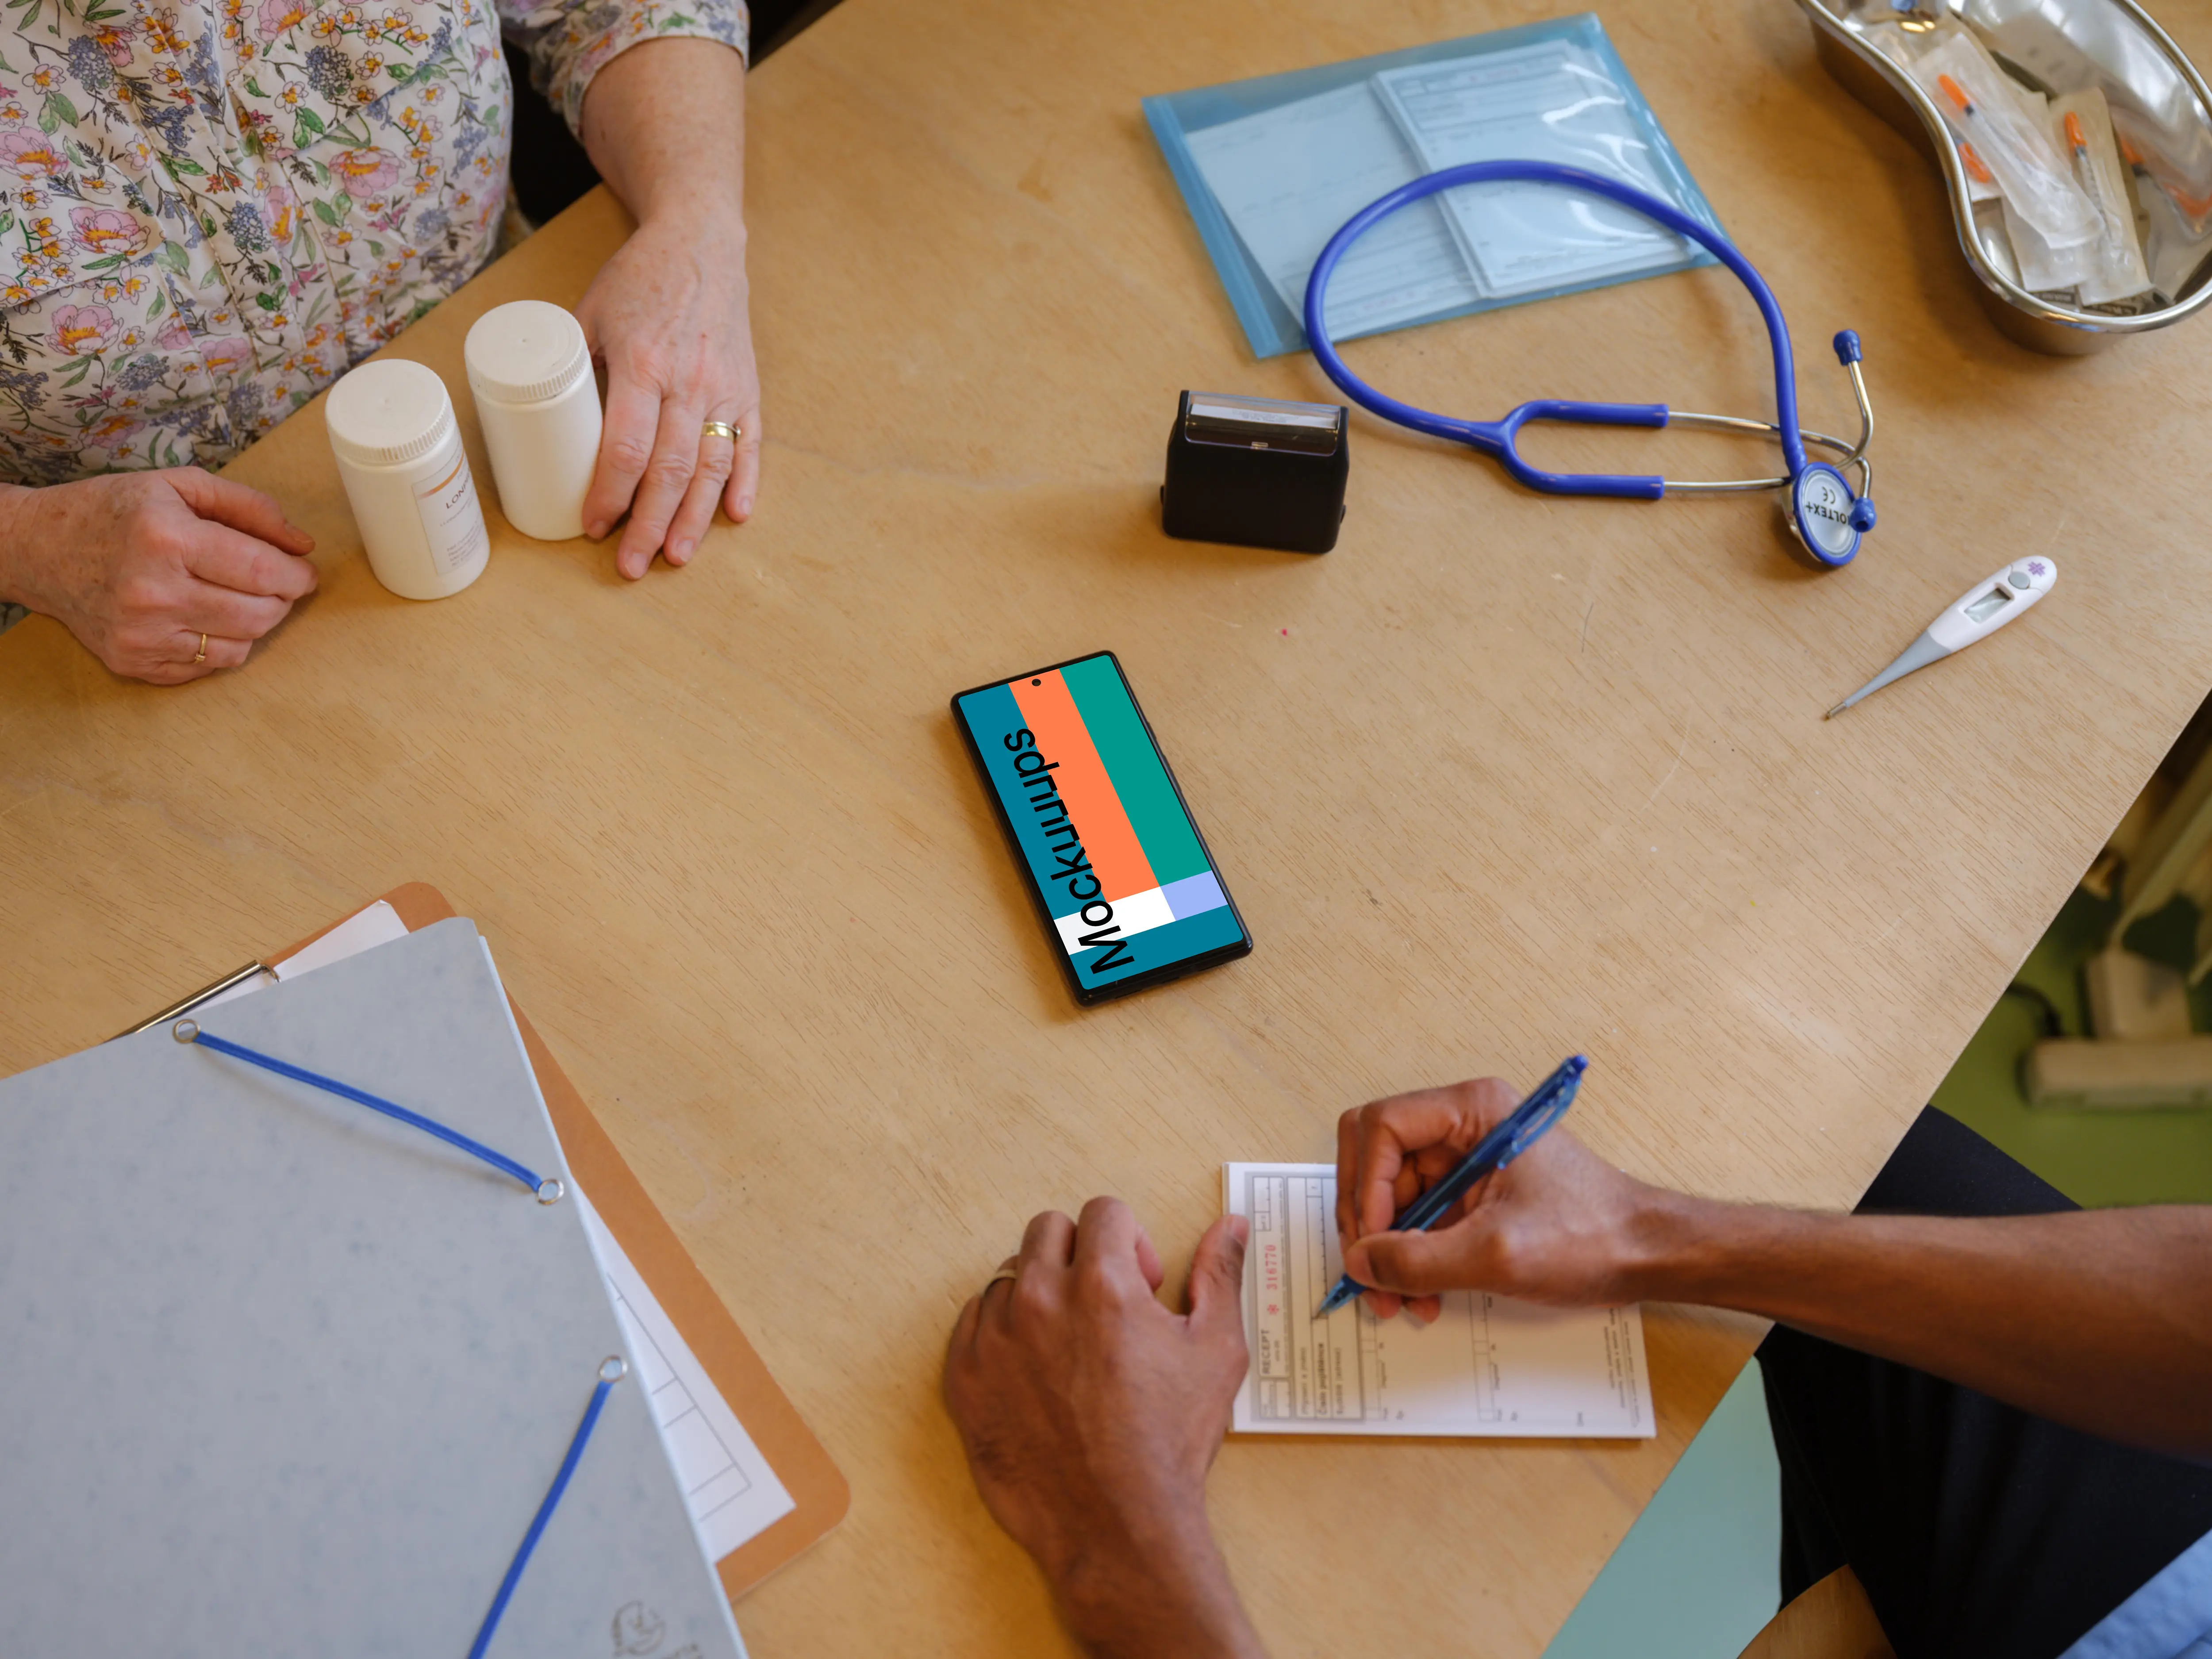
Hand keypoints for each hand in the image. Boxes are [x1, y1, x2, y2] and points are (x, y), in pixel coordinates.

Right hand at [0, 469, 315, 683]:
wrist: (39, 549)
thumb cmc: (114, 512)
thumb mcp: (179, 486)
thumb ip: (249, 508)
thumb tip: (303, 545)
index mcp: (168, 539)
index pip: (265, 573)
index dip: (298, 576)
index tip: (303, 572)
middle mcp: (153, 592)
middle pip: (259, 615)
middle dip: (281, 600)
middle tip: (273, 584)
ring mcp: (141, 634)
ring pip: (241, 646)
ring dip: (254, 623)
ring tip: (234, 596)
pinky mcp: (133, 662)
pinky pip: (208, 666)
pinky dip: (220, 644)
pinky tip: (202, 616)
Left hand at [573, 210, 759, 578]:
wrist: (701, 242)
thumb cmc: (640, 279)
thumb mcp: (591, 313)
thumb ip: (577, 368)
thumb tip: (551, 426)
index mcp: (643, 363)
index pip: (626, 446)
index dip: (609, 493)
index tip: (593, 525)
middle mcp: (688, 382)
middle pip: (669, 469)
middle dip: (649, 524)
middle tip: (631, 564)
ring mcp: (722, 388)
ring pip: (710, 466)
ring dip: (694, 518)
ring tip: (676, 556)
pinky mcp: (747, 389)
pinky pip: (748, 445)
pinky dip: (744, 483)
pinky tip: (734, 516)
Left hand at [944, 1199, 1266, 1658]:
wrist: (1115, 1527)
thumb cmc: (1169, 1443)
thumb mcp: (1216, 1351)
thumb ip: (1219, 1275)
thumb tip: (1228, 1224)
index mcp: (1101, 1284)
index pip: (1103, 1211)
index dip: (1131, 1243)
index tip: (1141, 1285)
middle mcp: (1038, 1300)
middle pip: (1048, 1230)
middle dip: (1081, 1255)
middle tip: (1106, 1309)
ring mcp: (992, 1339)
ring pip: (1008, 1276)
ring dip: (1039, 1296)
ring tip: (1071, 1349)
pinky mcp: (962, 1377)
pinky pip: (972, 1322)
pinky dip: (1002, 1335)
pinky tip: (1036, 1375)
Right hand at [1335, 1078, 1665, 1321]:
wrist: (1646, 1254)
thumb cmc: (1593, 1235)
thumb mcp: (1497, 1254)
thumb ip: (1419, 1260)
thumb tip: (1361, 1263)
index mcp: (1472, 1110)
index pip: (1382, 1127)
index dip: (1367, 1185)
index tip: (1374, 1240)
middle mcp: (1463, 1125)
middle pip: (1376, 1160)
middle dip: (1368, 1223)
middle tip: (1372, 1275)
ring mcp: (1464, 1159)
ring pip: (1391, 1195)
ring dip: (1387, 1250)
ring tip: (1400, 1298)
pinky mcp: (1470, 1192)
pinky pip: (1417, 1218)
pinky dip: (1411, 1257)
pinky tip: (1423, 1293)